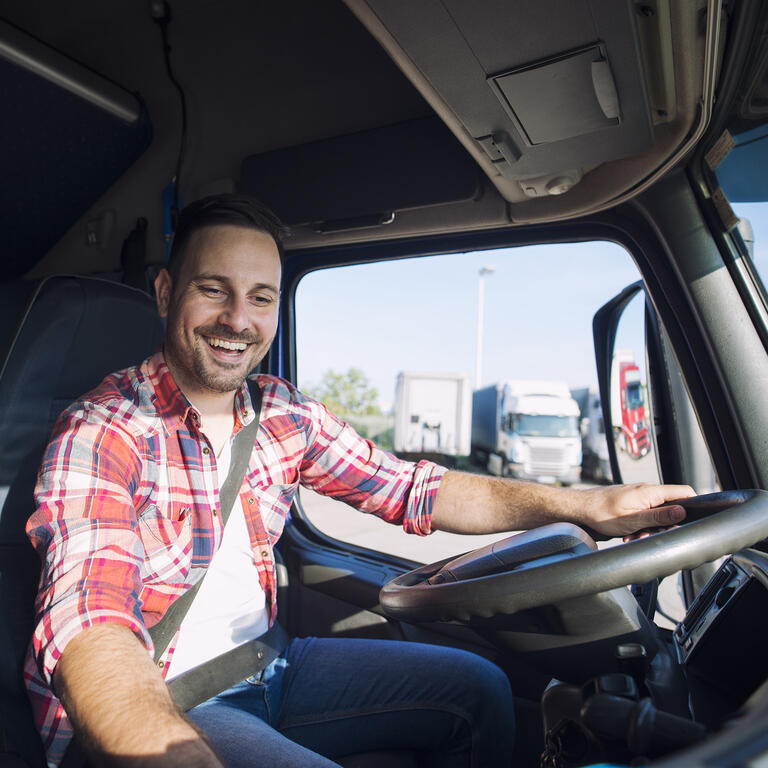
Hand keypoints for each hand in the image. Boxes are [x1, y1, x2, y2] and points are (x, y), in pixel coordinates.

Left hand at [573, 482, 694, 537]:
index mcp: (650, 492)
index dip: (693, 506)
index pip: (684, 492)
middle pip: (671, 508)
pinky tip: (628, 534)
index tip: (692, 521)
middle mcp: (647, 491)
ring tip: (634, 536)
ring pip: (656, 514)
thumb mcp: (633, 520)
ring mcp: (639, 496)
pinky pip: (644, 515)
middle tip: (650, 535)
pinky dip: (640, 526)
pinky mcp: (632, 502)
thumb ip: (659, 516)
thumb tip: (682, 512)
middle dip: (664, 525)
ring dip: (649, 528)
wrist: (580, 508)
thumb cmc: (601, 513)